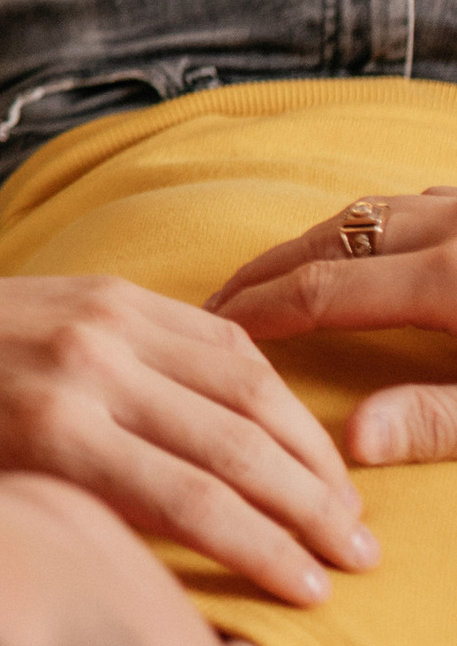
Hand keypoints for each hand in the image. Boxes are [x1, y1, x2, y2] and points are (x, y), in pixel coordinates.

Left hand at [0, 268, 374, 606]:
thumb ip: (75, 532)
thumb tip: (169, 593)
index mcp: (50, 437)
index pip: (192, 503)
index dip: (265, 552)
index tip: (314, 593)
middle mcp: (86, 372)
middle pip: (233, 447)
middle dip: (308, 508)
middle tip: (356, 555)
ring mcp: (103, 323)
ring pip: (242, 386)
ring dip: (306, 449)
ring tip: (345, 502)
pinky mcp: (113, 292)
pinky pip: (215, 338)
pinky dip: (268, 388)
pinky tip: (297, 433)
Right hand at [210, 188, 456, 465]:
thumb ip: (434, 421)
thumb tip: (353, 442)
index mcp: (450, 279)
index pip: (324, 289)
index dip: (260, 309)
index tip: (213, 329)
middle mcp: (453, 227)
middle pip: (334, 237)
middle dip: (270, 269)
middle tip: (221, 302)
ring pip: (374, 211)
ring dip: (320, 242)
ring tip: (282, 276)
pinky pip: (420, 203)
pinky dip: (378, 226)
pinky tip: (377, 248)